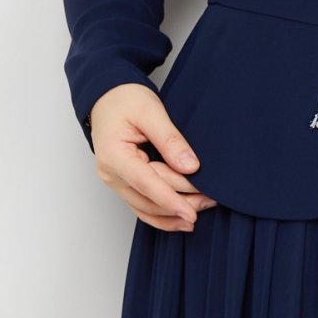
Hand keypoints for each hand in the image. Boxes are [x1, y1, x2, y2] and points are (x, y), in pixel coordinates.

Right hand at [87, 84, 218, 232]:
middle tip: (210, 202)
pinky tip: (180, 219)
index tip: (192, 213)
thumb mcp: (150, 112)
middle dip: (180, 204)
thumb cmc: (125, 100)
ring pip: (145, 208)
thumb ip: (170, 140)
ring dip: (172, 214)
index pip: (146, 184)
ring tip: (200, 211)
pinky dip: (161, 214)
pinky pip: (142, 205)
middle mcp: (111, 174)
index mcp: (114, 156)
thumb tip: (190, 166)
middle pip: (148, 199)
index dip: (170, 200)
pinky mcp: (124, 182)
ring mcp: (116, 181)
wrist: (107, 98)